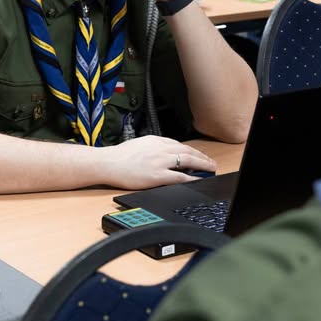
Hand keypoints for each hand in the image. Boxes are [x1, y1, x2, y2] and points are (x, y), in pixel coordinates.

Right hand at [102, 136, 216, 189]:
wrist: (108, 163)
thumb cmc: (120, 156)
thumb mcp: (140, 144)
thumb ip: (155, 147)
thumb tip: (167, 152)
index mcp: (156, 140)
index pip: (180, 145)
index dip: (193, 152)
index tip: (201, 156)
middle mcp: (160, 149)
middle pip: (188, 151)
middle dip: (203, 158)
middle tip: (212, 164)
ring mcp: (159, 162)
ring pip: (187, 161)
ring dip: (201, 165)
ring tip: (210, 170)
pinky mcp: (156, 175)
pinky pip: (179, 176)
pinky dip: (191, 177)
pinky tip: (198, 180)